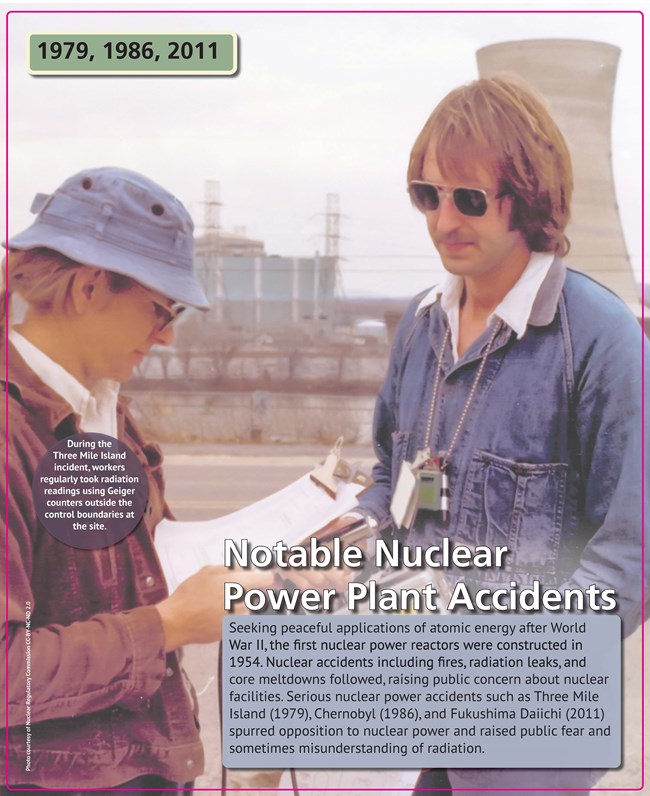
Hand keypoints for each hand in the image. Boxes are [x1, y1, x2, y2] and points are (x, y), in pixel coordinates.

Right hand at [156, 566, 274, 649]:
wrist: (176, 622)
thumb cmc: (189, 594)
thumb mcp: (206, 572)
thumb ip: (229, 568)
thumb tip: (244, 568)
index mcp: (237, 584)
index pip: (265, 579)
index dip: (266, 577)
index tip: (263, 578)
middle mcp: (242, 602)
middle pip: (258, 596)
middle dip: (251, 593)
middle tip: (235, 591)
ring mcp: (238, 620)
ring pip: (249, 610)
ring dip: (242, 606)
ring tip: (223, 604)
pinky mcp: (232, 632)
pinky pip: (239, 622)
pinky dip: (234, 619)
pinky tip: (217, 615)